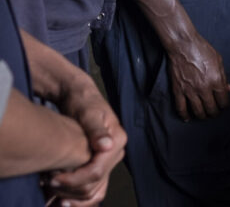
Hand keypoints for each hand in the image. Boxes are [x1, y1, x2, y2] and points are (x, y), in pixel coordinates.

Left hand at [45, 79, 126, 206]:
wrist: (80, 98)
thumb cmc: (83, 102)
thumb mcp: (88, 113)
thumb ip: (97, 130)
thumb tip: (107, 145)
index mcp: (117, 140)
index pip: (97, 171)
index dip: (74, 180)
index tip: (52, 178)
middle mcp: (116, 153)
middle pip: (93, 185)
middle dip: (68, 189)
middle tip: (46, 183)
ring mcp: (109, 161)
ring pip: (93, 192)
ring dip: (72, 197)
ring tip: (51, 193)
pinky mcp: (100, 165)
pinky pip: (93, 190)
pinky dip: (78, 198)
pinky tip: (61, 199)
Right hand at [167, 33, 229, 120]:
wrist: (183, 45)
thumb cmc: (202, 49)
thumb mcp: (218, 60)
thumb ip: (223, 76)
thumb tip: (228, 88)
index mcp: (216, 80)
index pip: (223, 101)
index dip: (225, 106)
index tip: (224, 106)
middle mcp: (204, 88)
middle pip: (211, 109)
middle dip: (215, 113)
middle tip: (215, 112)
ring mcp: (190, 91)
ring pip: (198, 111)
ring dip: (203, 116)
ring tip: (205, 115)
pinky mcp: (178, 90)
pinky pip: (181, 108)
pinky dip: (184, 116)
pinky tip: (188, 118)